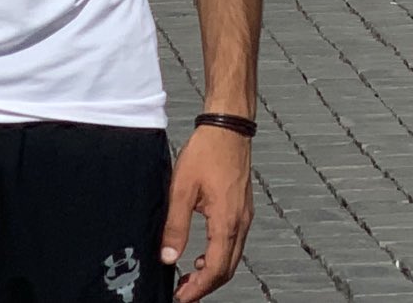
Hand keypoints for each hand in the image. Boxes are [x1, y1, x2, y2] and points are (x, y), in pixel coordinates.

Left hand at [163, 124, 253, 300]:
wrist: (229, 127)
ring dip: (212, 273)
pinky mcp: (242, 208)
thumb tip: (168, 257)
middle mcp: (241, 221)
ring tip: (188, 278)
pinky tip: (201, 256)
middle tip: (182, 293)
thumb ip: (175, 225)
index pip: (215, 268)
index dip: (198, 288)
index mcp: (227, 220)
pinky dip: (219, 257)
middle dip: (205, 286)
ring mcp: (244, 215)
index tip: (180, 297)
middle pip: (227, 268)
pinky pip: (234, 242)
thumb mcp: (182, 188)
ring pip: (233, 257)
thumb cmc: (207, 151)